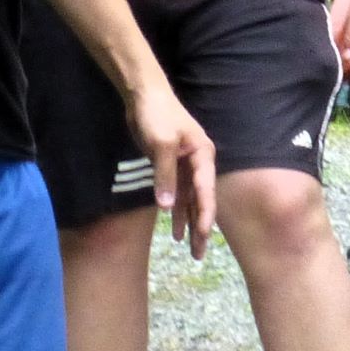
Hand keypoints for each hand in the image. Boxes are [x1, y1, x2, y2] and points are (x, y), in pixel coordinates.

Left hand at [126, 78, 215, 259]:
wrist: (143, 95)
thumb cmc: (156, 114)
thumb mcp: (161, 143)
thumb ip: (165, 175)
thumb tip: (167, 207)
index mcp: (203, 155)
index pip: (206, 191)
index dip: (205, 215)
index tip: (203, 236)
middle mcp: (198, 163)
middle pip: (202, 201)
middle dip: (202, 228)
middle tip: (200, 255)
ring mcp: (185, 166)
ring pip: (190, 201)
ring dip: (189, 224)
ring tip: (191, 251)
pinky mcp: (171, 167)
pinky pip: (177, 195)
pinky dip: (176, 213)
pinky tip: (174, 230)